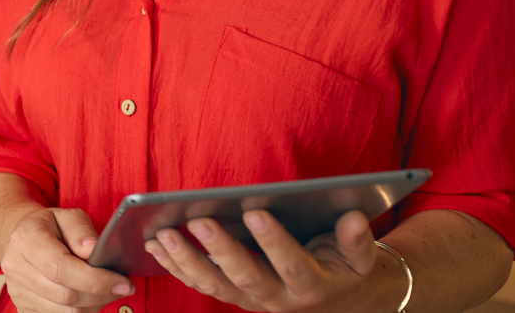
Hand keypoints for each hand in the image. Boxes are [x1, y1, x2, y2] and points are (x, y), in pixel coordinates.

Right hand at [0, 207, 134, 312]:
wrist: (23, 240)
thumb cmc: (50, 227)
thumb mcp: (67, 216)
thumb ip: (81, 231)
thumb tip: (93, 251)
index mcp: (25, 240)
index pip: (61, 269)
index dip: (96, 280)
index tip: (123, 282)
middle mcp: (16, 268)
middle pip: (66, 296)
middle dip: (101, 294)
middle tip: (122, 287)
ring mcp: (17, 291)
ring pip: (65, 312)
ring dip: (93, 305)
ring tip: (105, 290)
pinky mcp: (24, 308)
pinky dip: (80, 311)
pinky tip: (88, 297)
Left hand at [145, 209, 384, 311]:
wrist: (337, 302)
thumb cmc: (343, 267)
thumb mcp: (359, 258)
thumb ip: (356, 241)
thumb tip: (355, 218)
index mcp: (312, 285)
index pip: (292, 264)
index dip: (274, 241)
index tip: (256, 212)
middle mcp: (278, 297)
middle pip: (245, 277)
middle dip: (220, 249)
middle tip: (197, 220)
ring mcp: (251, 300)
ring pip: (214, 286)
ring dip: (185, 260)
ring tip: (162, 234)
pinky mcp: (232, 296)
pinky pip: (200, 285)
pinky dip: (175, 266)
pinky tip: (155, 245)